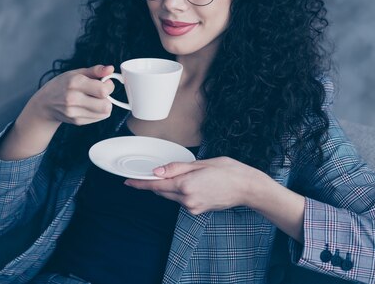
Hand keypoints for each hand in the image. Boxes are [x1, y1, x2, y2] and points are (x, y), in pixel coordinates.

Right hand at [27, 64, 115, 125]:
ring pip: (104, 113)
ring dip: (104, 106)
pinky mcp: (77, 121)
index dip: (109, 86)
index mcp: (75, 83)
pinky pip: (98, 118)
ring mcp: (74, 112)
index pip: (103, 90)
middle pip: (105, 105)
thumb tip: (111, 69)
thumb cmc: (62, 85)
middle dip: (108, 98)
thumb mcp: (76, 73)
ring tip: (95, 99)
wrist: (45, 104)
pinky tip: (90, 106)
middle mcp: (73, 99)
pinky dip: (98, 112)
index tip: (105, 82)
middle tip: (101, 93)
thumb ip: (95, 71)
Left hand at [124, 156, 262, 214]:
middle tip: (152, 173)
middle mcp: (187, 199)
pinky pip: (182, 201)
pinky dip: (180, 192)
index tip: (128, 182)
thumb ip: (176, 168)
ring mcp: (192, 207)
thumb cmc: (228, 171)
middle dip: (155, 183)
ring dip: (170, 187)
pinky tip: (192, 184)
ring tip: (186, 175)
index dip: (140, 183)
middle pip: (162, 191)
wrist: (247, 188)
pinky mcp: (198, 211)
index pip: (156, 185)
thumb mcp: (201, 164)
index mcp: (186, 185)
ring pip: (171, 196)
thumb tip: (157, 171)